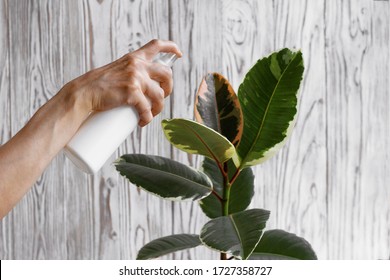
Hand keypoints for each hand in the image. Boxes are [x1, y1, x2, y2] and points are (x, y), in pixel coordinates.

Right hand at [67, 39, 181, 125]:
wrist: (83, 94)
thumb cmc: (98, 86)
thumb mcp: (117, 70)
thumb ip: (131, 72)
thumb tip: (144, 87)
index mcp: (134, 58)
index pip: (156, 45)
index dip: (171, 48)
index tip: (178, 53)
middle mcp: (137, 65)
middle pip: (166, 74)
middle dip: (169, 88)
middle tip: (162, 97)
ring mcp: (135, 78)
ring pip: (160, 95)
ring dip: (159, 108)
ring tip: (150, 114)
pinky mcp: (132, 93)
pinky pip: (147, 109)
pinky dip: (147, 118)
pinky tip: (143, 122)